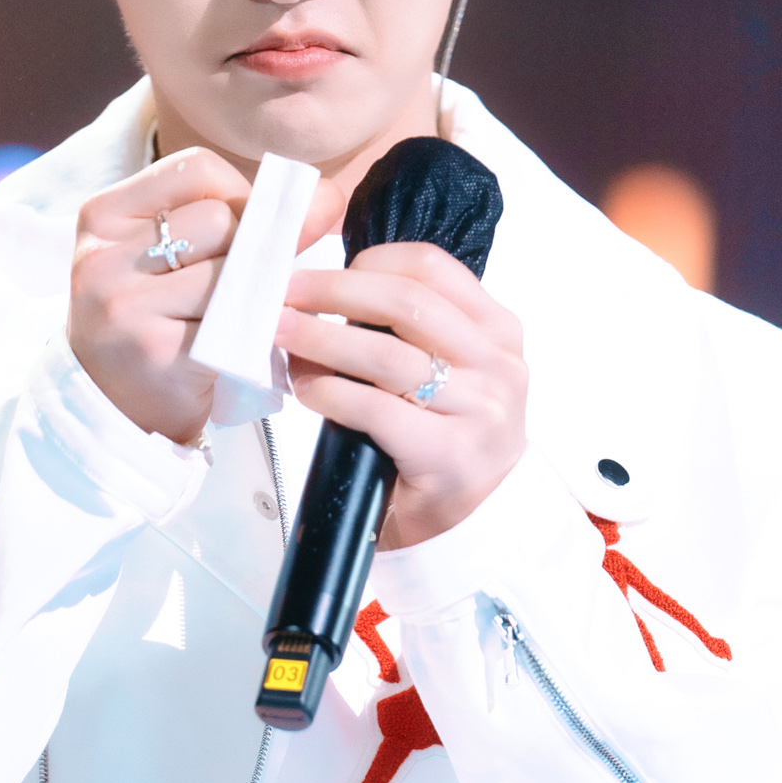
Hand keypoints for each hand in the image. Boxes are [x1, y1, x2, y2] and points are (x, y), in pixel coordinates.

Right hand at [70, 148, 251, 442]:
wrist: (114, 410)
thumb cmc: (154, 322)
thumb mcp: (172, 258)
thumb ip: (237, 217)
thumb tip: (327, 196)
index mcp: (102, 216)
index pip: (195, 170)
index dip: (242, 193)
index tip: (249, 228)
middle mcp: (102, 258)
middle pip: (218, 218)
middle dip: (251, 246)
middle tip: (249, 281)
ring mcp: (124, 307)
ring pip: (232, 269)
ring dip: (256, 291)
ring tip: (243, 315)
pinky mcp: (156, 352)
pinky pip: (235, 322)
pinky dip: (254, 330)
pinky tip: (243, 344)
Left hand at [279, 244, 527, 544]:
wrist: (476, 521)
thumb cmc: (449, 439)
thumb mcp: (451, 370)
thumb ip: (409, 331)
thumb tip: (324, 295)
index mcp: (499, 330)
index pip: (431, 267)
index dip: (369, 261)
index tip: (324, 272)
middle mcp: (498, 365)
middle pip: (405, 304)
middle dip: (333, 293)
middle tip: (285, 295)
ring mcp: (479, 410)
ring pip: (386, 357)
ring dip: (321, 341)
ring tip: (282, 337)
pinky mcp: (449, 454)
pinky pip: (376, 410)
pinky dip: (331, 394)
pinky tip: (307, 391)